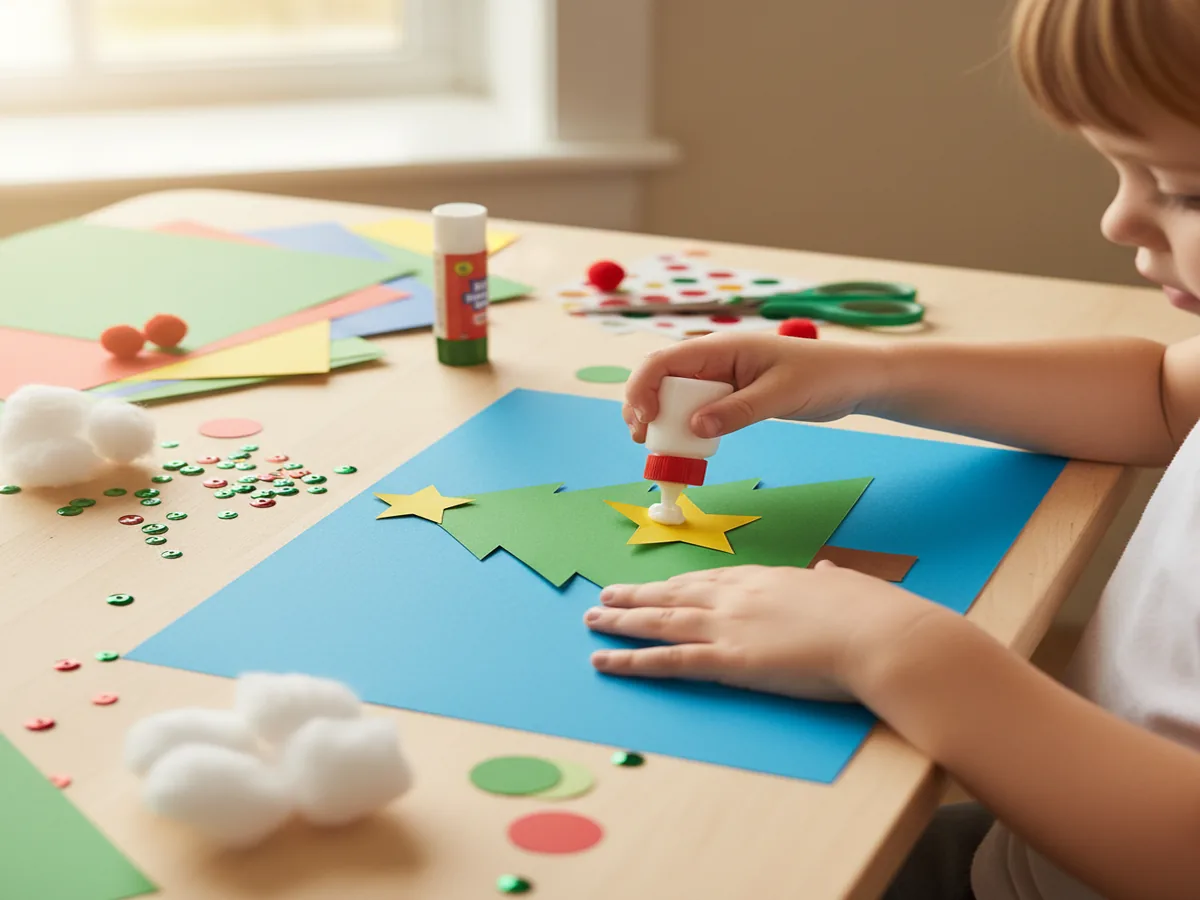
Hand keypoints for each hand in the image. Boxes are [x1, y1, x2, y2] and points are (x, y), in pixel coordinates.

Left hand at [584, 562, 945, 701]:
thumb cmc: (874, 615)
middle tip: (606, 595)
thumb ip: (829, 582)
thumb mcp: (848, 588)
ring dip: (622, 620)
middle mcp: (738, 596)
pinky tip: (605, 660)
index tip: (657, 584)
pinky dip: (631, 660)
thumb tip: (826, 573)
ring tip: (593, 619)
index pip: (710, 578)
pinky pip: (667, 660)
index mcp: (766, 578)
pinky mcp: (728, 660)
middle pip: (674, 594)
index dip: (678, 583)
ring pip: (660, 621)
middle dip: (637, 596)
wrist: (880, 637)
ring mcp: (728, 626)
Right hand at [623, 333, 887, 441]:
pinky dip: (683, 424)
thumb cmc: (822, 377)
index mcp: (723, 347)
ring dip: (660, 417)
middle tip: (640, 438)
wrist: (853, 379)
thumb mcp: (780, 395)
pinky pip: (697, 407)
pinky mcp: (732, 394)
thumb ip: (737, 411)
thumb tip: (694, 428)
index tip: (645, 419)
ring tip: (653, 444)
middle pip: (662, 376)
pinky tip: (683, 444)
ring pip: (676, 393)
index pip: (665, 360)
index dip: (644, 387)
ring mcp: (723, 377)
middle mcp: (717, 359)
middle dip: (643, 403)